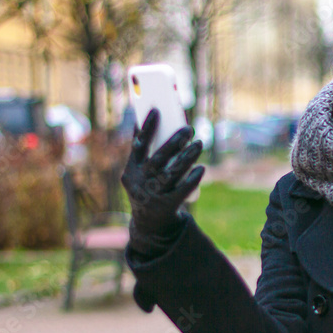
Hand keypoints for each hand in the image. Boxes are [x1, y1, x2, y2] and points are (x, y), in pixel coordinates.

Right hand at [121, 108, 203, 256]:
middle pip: (158, 159)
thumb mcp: (139, 172)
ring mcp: (153, 196)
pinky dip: (192, 179)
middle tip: (189, 128)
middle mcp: (139, 183)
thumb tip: (150, 115)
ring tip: (199, 143)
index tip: (157, 109)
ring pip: (171, 173)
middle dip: (174, 141)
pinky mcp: (167, 206)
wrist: (150, 223)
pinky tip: (201, 169)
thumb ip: (145, 150)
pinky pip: (182, 191)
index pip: (138, 146)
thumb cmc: (148, 187)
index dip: (147, 127)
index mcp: (131, 170)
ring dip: (187, 157)